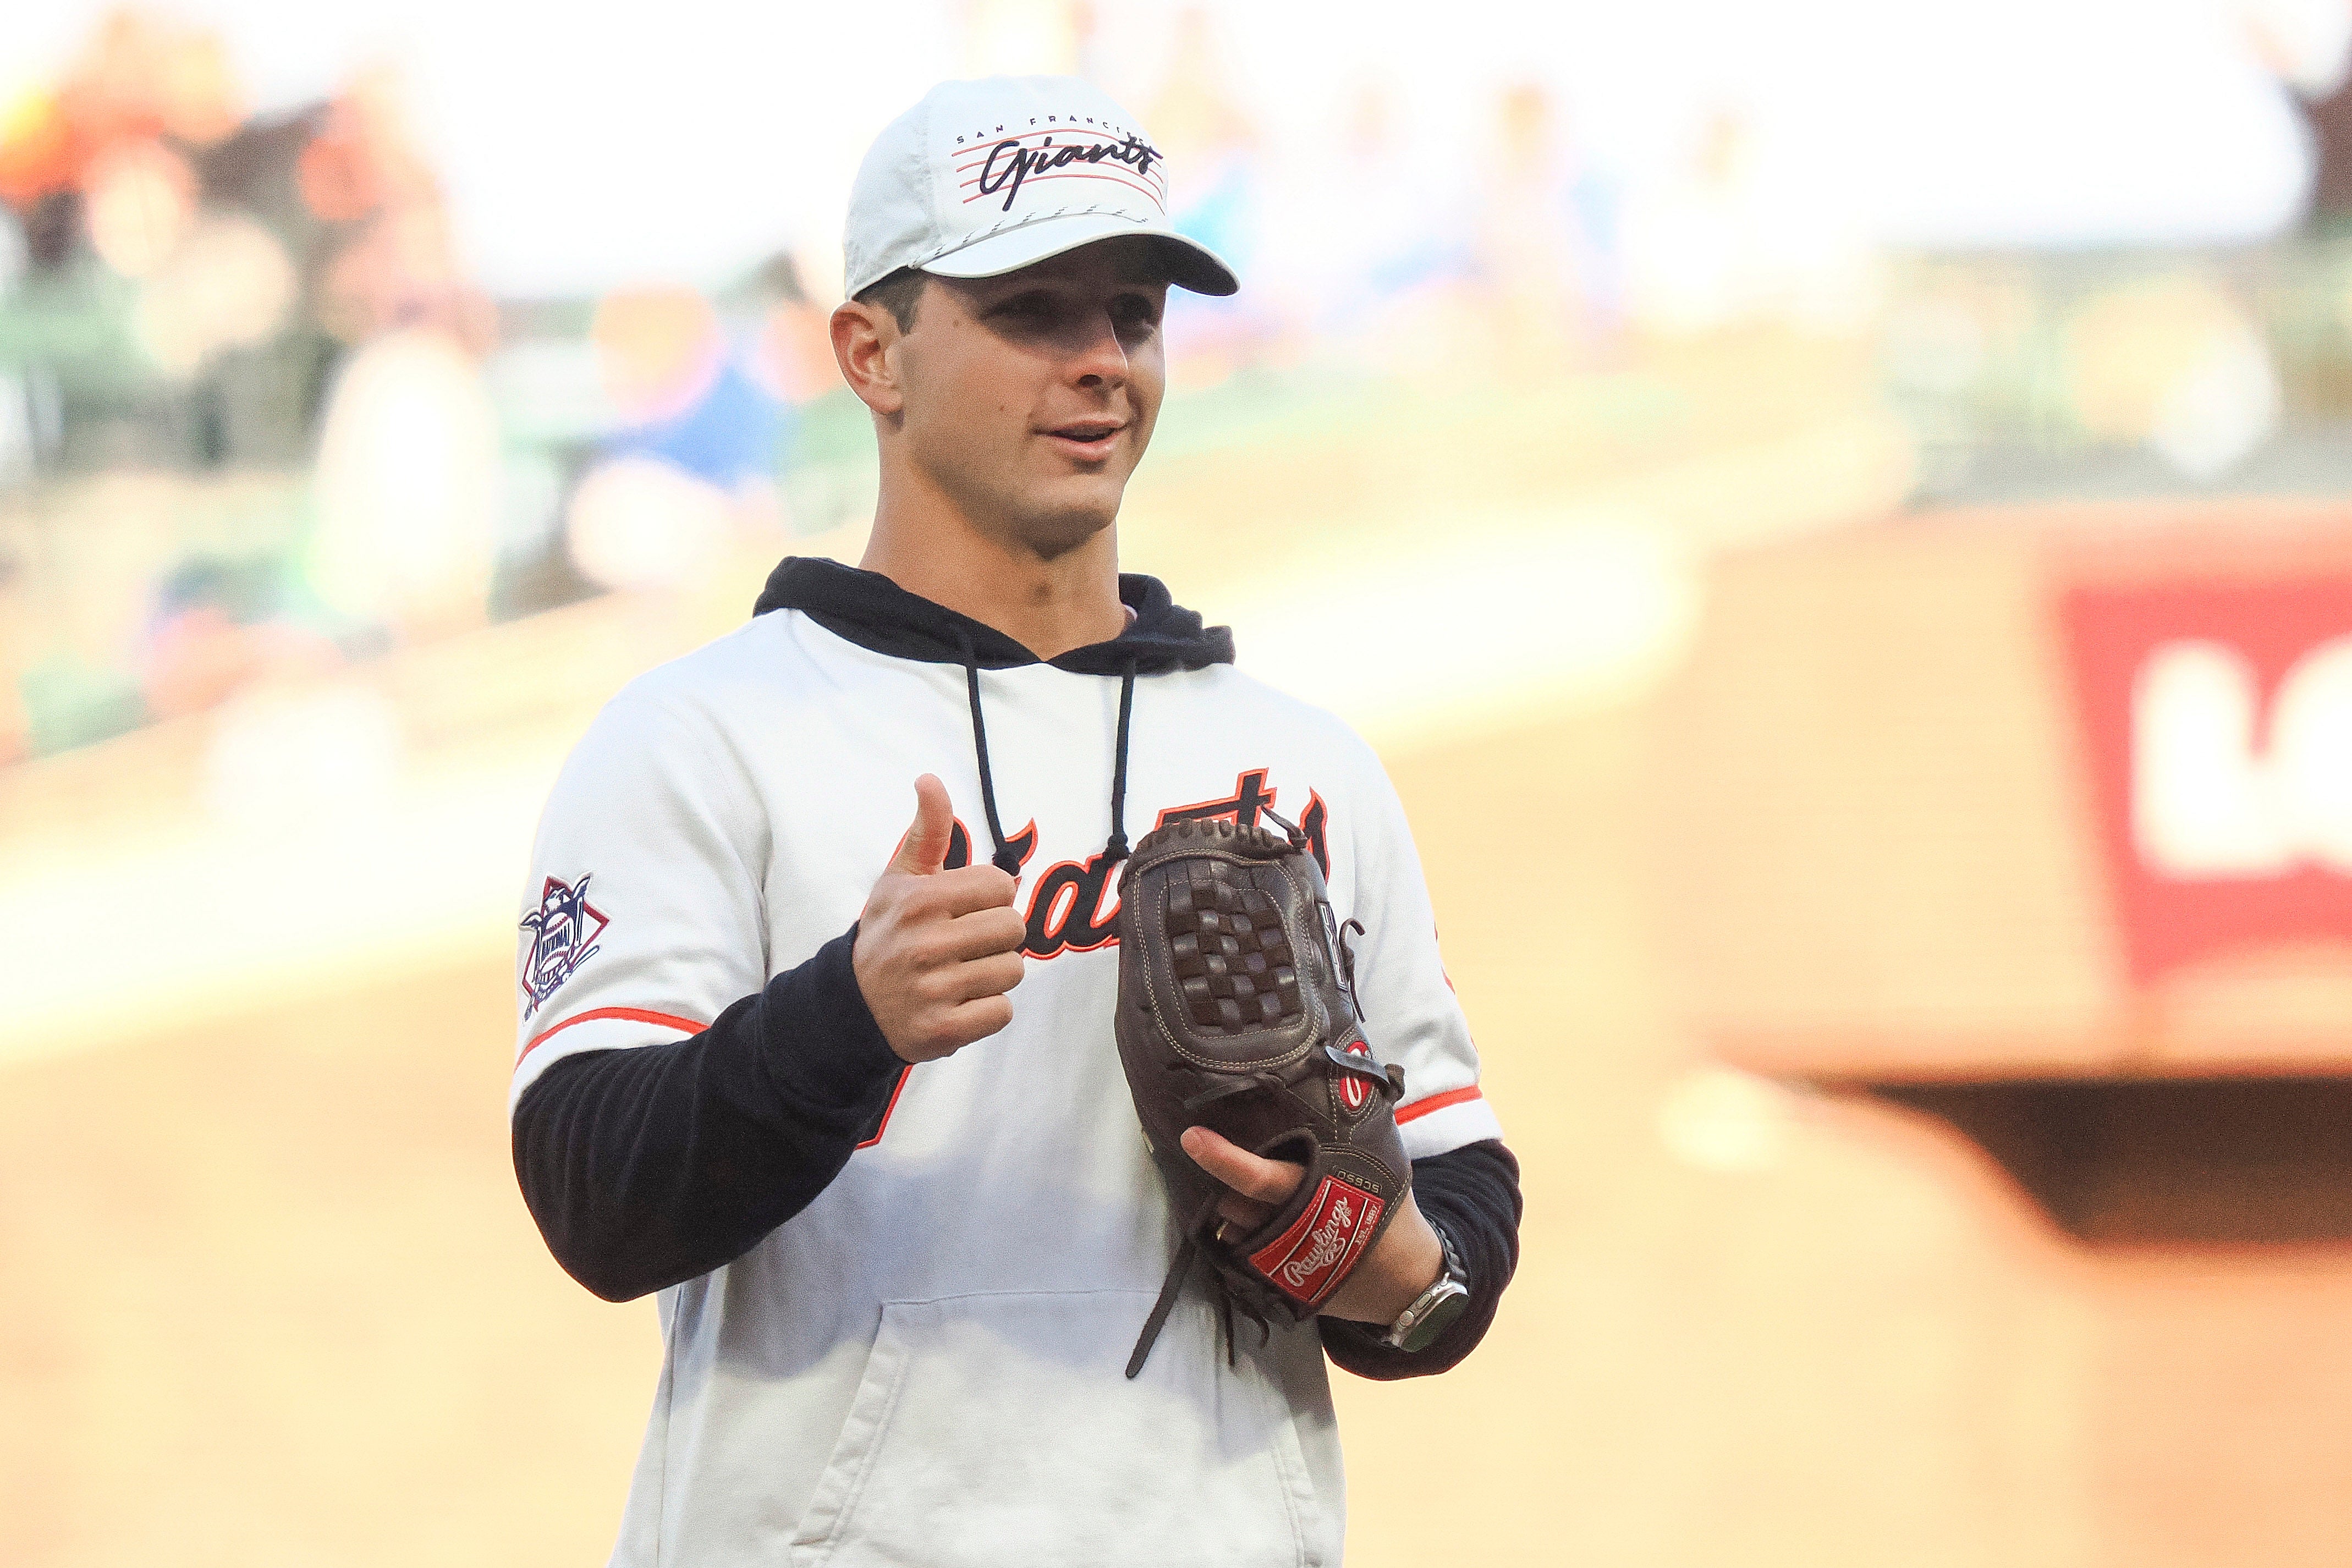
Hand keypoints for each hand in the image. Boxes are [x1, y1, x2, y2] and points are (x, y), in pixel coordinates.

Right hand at [854, 774, 1026, 1063]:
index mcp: (920, 900)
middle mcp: (925, 944)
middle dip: (995, 936)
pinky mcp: (943, 1031)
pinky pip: (1002, 1012)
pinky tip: (958, 1003)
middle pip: (1013, 929)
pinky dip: (987, 1010)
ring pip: (1012, 971)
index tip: (964, 909)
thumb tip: (929, 778)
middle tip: (963, 945)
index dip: (991, 897)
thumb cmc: (887, 933)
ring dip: (993, 974)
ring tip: (959, 974)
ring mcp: (934, 990)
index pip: (1002, 886)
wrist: (852, 1007)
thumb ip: (927, 830)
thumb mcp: (900, 878)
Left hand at [1178, 1125, 1444, 1326]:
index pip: (1261, 1177)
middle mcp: (1292, 1228)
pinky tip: (1255, 1224)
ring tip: (1244, 1194)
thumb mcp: (1377, 1162)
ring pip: (1234, 1229)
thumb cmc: (1389, 1209)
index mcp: (1318, 1191)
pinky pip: (1243, 1256)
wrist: (1404, 1280)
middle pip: (1233, 1204)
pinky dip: (1242, 1237)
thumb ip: (1349, 1128)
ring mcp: (1281, 1260)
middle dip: (1222, 1183)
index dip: (1224, 1158)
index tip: (1192, 1137)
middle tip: (1217, 1156)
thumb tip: (1335, 1070)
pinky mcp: (1278, 1282)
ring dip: (1231, 1212)